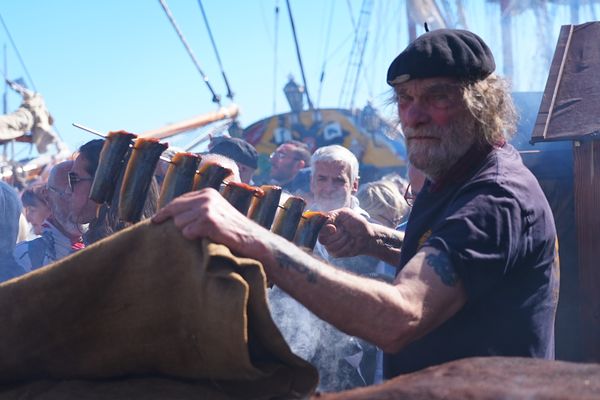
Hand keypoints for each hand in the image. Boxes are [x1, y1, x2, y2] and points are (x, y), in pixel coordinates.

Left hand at [152, 188, 266, 259]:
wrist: (253, 240)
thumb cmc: (234, 230)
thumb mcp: (217, 212)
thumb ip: (199, 209)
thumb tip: (174, 216)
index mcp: (207, 193)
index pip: (178, 201)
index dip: (165, 211)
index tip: (155, 219)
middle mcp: (206, 197)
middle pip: (174, 210)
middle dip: (168, 221)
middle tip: (157, 226)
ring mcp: (207, 208)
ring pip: (179, 223)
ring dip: (187, 233)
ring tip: (202, 236)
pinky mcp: (208, 221)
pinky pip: (187, 233)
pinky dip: (194, 239)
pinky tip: (206, 239)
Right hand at [318, 208, 374, 257]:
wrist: (367, 234)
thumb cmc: (357, 222)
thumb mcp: (346, 213)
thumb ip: (333, 216)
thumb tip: (326, 225)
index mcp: (327, 224)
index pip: (319, 229)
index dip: (325, 230)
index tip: (334, 228)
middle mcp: (326, 235)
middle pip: (322, 239)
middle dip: (337, 235)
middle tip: (345, 230)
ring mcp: (329, 245)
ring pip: (330, 247)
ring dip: (343, 241)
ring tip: (350, 236)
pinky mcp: (335, 253)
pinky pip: (337, 253)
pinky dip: (347, 247)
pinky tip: (352, 242)